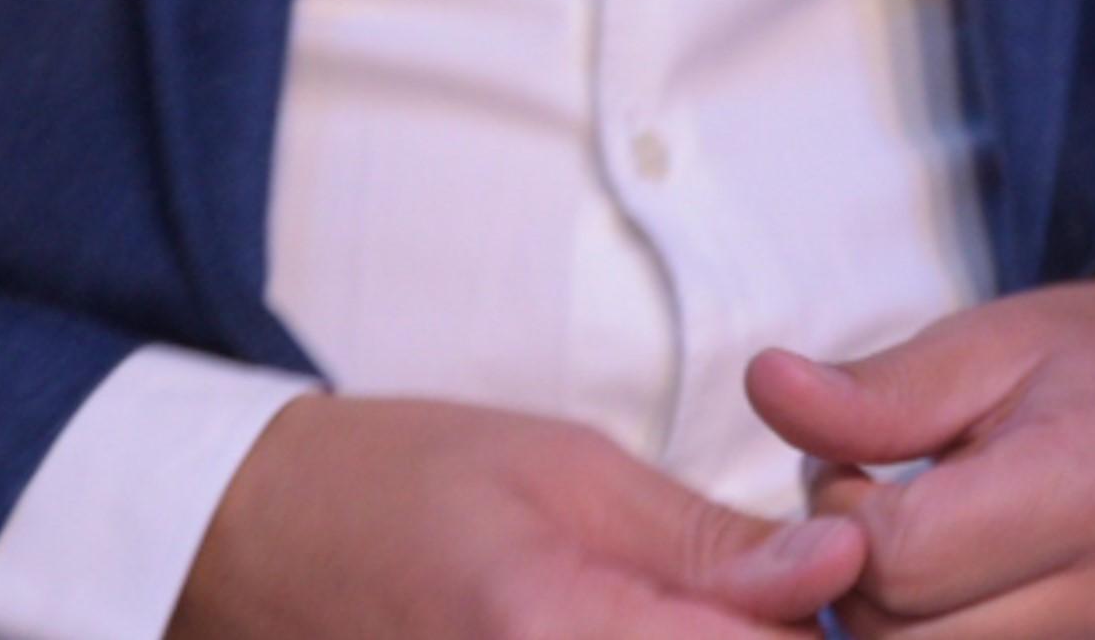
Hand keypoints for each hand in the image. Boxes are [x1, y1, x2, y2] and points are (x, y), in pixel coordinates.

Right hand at [173, 395, 861, 639]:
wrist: (252, 544)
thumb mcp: (566, 470)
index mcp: (558, 632)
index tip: (836, 579)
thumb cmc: (400, 483)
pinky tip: (656, 628)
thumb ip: (705, 543)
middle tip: (778, 600)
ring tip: (713, 613)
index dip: (822, 625)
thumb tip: (842, 564)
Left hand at [751, 276, 1094, 639]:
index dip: (845, 520)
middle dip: (866, 589)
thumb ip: (873, 392)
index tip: (859, 473)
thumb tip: (766, 387)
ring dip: (912, 632)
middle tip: (888, 520)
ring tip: (933, 558)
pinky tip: (974, 602)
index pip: (902, 560)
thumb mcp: (986, 342)